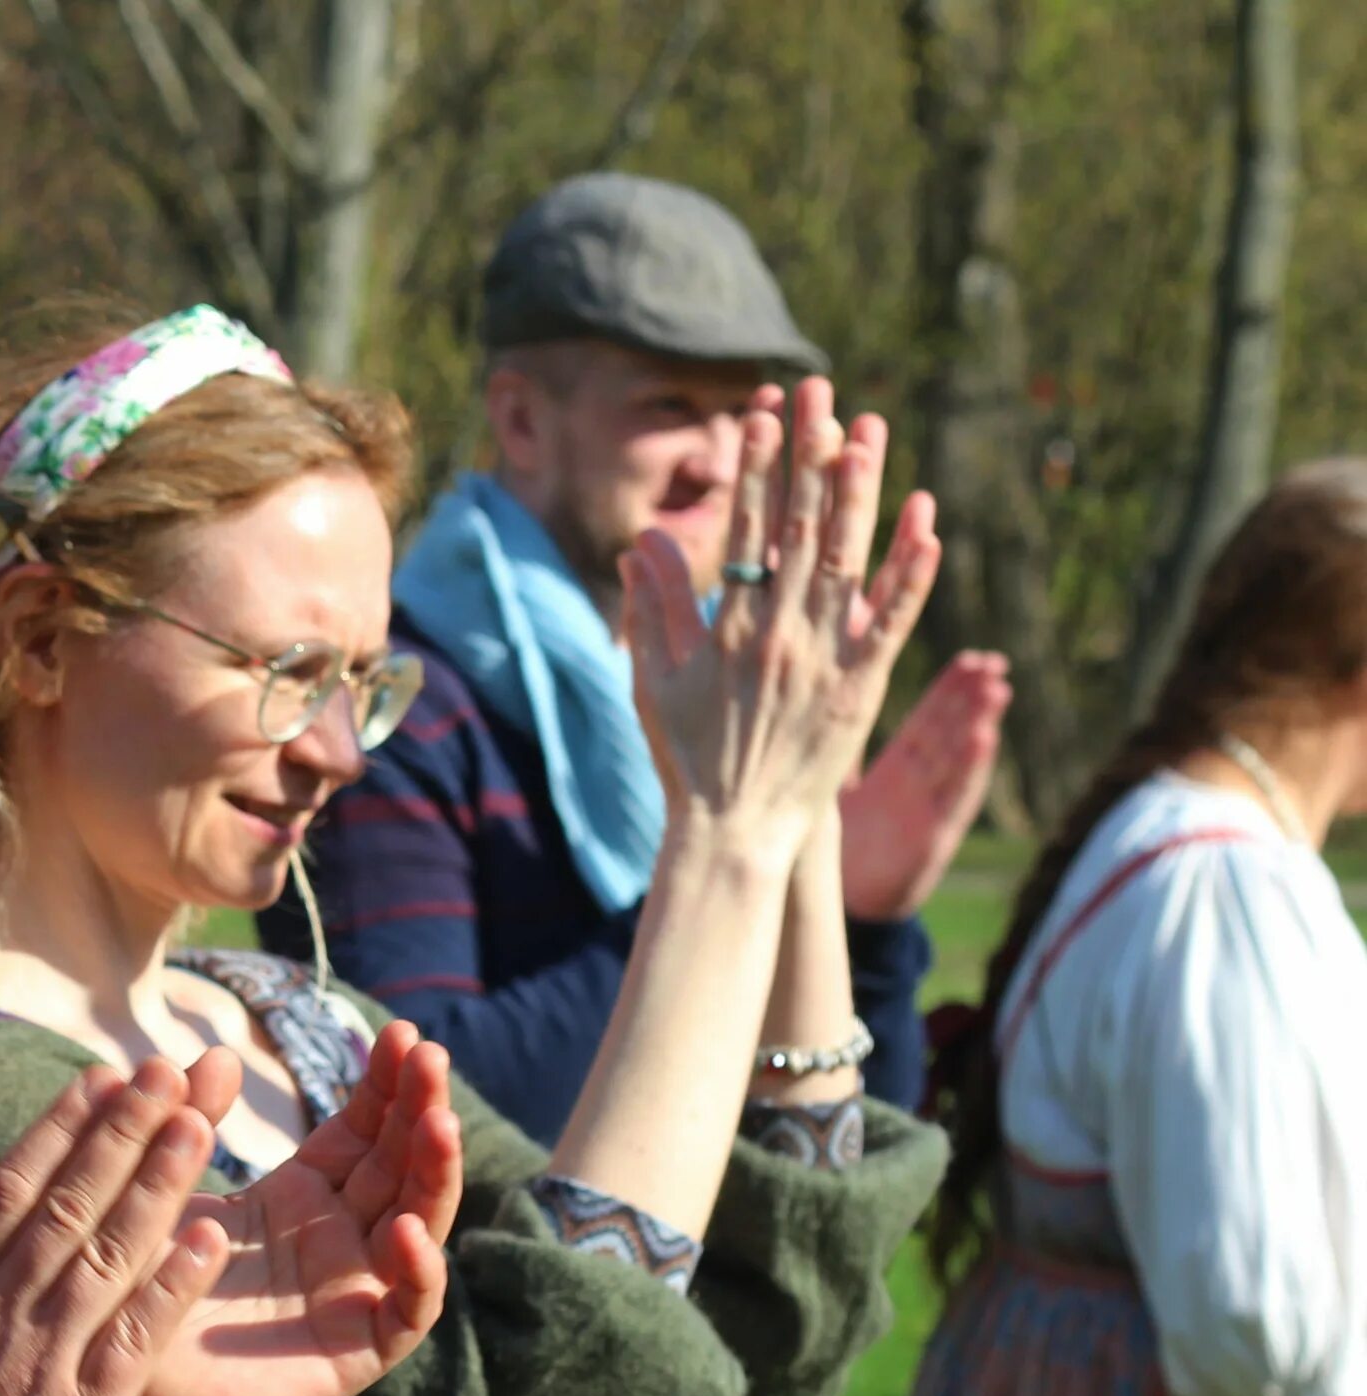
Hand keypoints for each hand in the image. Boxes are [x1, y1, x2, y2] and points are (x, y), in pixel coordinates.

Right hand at [0, 1056, 229, 1395]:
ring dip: (158, 1184)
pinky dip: (174, 1284)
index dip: (61, 1127)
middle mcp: (0, 1312)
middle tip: (166, 1071)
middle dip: (122, 1131)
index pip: (11, 1187)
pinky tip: (212, 1238)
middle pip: (70, 1203)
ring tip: (199, 1122)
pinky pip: (138, 1336)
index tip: (103, 1078)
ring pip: (110, 1253)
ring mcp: (45, 1360)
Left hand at [122, 1020, 461, 1395]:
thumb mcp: (160, 1192)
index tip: (398, 1034)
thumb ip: (186, 1123)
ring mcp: (354, 1294)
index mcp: (301, 1197)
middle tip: (429, 1056)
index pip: (362, 1130)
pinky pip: (407, 1311)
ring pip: (420, 1225)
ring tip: (438, 1123)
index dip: (384, 1084)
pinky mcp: (356, 1352)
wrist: (113, 1389)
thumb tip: (220, 1055)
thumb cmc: (136, 1287)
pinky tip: (407, 1232)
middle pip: (401, 1165)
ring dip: (435, 1174)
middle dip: (420, 1108)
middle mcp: (339, 1240)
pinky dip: (418, 1272)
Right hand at [623, 376, 943, 872]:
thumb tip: (640, 544)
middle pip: (802, 528)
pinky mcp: (862, 689)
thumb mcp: (654, 683)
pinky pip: (892, 621)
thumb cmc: (688, 760)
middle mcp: (779, 637)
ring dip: (862, 491)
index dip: (759, 469)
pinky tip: (925, 522)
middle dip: (812, 453)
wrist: (733, 834)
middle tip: (823, 390)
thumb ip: (653, 610)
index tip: (767, 415)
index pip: (748, 532)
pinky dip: (911, 572)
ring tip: (871, 430)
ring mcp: (825, 661)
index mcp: (728, 631)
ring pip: (851, 560)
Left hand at [842, 650, 1007, 920]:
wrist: (837, 905)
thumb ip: (840, 746)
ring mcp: (928, 811)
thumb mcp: (834, 787)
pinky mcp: (931, 840)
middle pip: (951, 734)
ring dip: (980, 725)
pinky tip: (985, 739)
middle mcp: (919, 786)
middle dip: (973, 698)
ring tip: (999, 690)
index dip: (951, 690)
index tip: (973, 658)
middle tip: (993, 663)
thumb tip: (826, 698)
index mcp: (898, 770)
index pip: (930, 720)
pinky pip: (954, 801)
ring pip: (959, 761)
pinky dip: (971, 771)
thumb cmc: (837, 846)